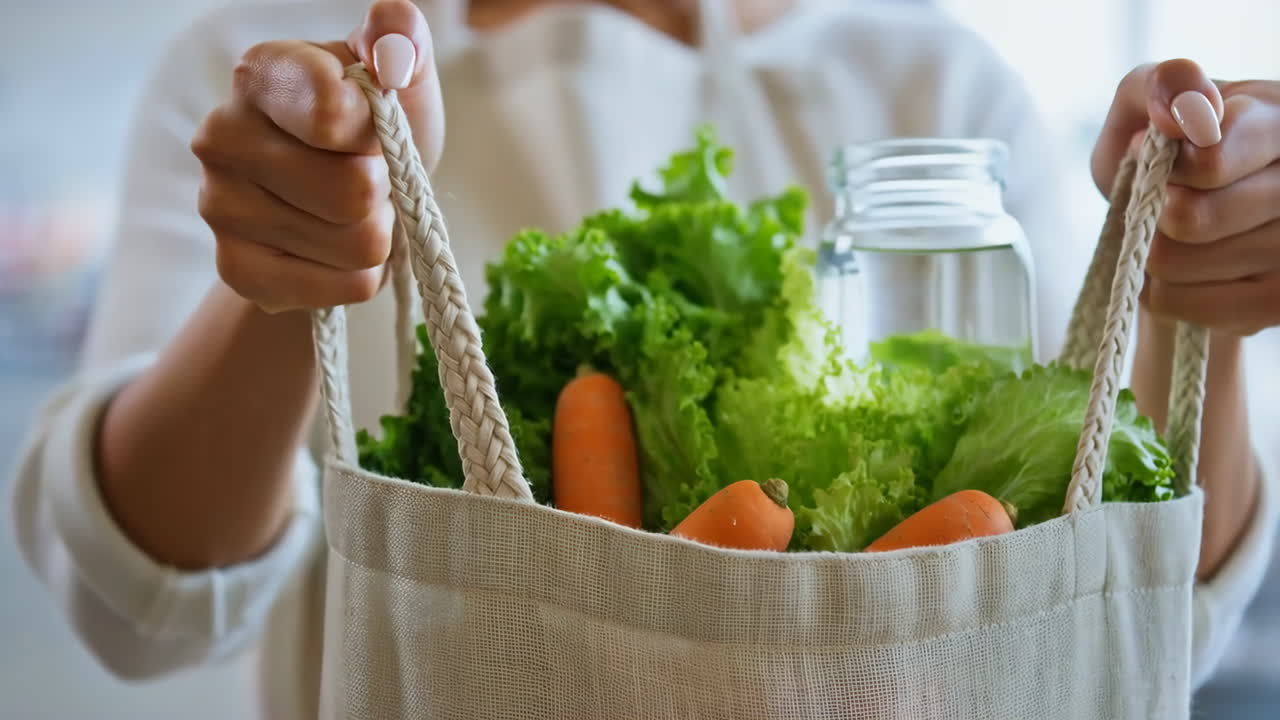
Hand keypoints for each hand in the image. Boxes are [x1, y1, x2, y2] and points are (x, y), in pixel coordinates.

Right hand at [192, 0, 443, 312]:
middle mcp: (221, 135)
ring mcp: (219, 207)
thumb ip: (402, 40)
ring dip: (377, 234)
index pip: (334, 115)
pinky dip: (359, 275)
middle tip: (371, 179)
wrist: (344, 206)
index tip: (376, 125)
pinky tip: (335, 250)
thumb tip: (394, 45)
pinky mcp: (237, 271)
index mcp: (261, 73)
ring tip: (353, 213)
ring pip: (357, 244)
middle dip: (385, 191)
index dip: (379, 131)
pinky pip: (345, 286)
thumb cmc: (375, 131)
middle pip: (355, 192)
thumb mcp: (400, 77)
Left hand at [1091, 59, 1279, 335]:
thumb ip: (1165, 86)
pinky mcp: (1278, 304)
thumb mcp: (1150, 101)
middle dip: (1155, 210)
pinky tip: (1180, 268)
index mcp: (1279, 120)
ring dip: (1154, 251)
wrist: (1171, 213)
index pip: (1211, 161)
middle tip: (1163, 197)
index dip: (1167, 166)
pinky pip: (1181, 304)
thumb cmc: (1164, 148)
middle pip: (1192, 220)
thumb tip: (1186, 114)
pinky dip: (1160, 290)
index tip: (1155, 153)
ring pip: (1180, 264)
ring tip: (1173, 232)